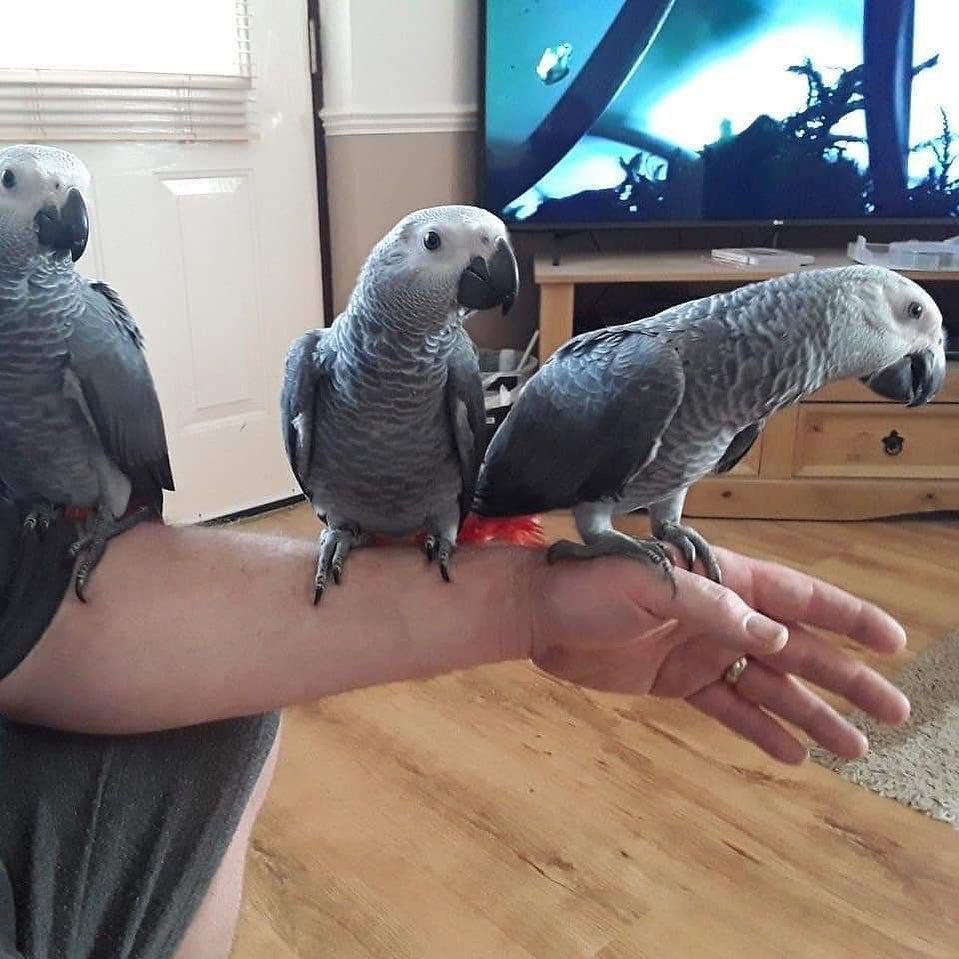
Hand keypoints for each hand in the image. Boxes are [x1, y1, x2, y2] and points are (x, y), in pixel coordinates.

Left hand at [525, 548, 909, 763]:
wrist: (538, 616)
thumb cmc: (590, 586)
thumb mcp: (651, 585)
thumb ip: (714, 608)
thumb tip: (777, 636)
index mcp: (724, 581)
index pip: (799, 599)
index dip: (848, 619)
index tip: (893, 642)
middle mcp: (723, 617)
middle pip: (798, 650)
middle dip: (847, 679)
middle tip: (894, 713)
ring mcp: (701, 651)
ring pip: (770, 686)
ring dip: (811, 714)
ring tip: (854, 747)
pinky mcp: (676, 682)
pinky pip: (728, 707)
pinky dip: (760, 729)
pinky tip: (792, 753)